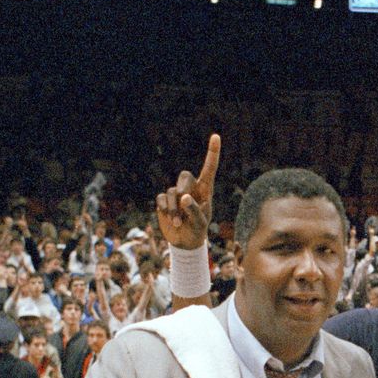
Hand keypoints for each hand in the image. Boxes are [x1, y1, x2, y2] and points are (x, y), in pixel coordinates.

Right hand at [156, 134, 220, 250]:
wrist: (185, 242)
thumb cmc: (198, 231)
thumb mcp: (200, 223)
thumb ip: (194, 210)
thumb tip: (183, 197)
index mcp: (205, 190)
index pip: (209, 168)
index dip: (212, 153)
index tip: (216, 136)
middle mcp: (191, 188)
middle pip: (184, 176)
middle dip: (182, 188)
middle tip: (184, 202)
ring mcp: (176, 194)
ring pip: (171, 191)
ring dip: (174, 207)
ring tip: (178, 222)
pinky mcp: (164, 201)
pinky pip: (161, 198)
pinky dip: (165, 209)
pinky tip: (171, 220)